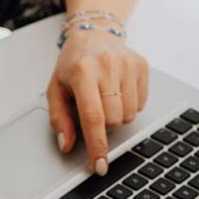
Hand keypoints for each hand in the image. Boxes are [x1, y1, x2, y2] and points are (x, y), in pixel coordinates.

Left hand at [47, 27, 148, 174]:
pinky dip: (129, 105)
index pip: (93, 117)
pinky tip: (118, 90)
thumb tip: (66, 145)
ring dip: (117, 116)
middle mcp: (107, 66)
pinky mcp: (142, 65)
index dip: (97, 146)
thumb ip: (59, 119)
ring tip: (106, 97)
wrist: (95, 33)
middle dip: (104, 126)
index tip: (100, 165)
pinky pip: (141, 104)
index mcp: (82, 72)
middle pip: (114, 120)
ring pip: (129, 115)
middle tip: (94, 109)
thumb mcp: (56, 90)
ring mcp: (128, 64)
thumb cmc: (73, 64)